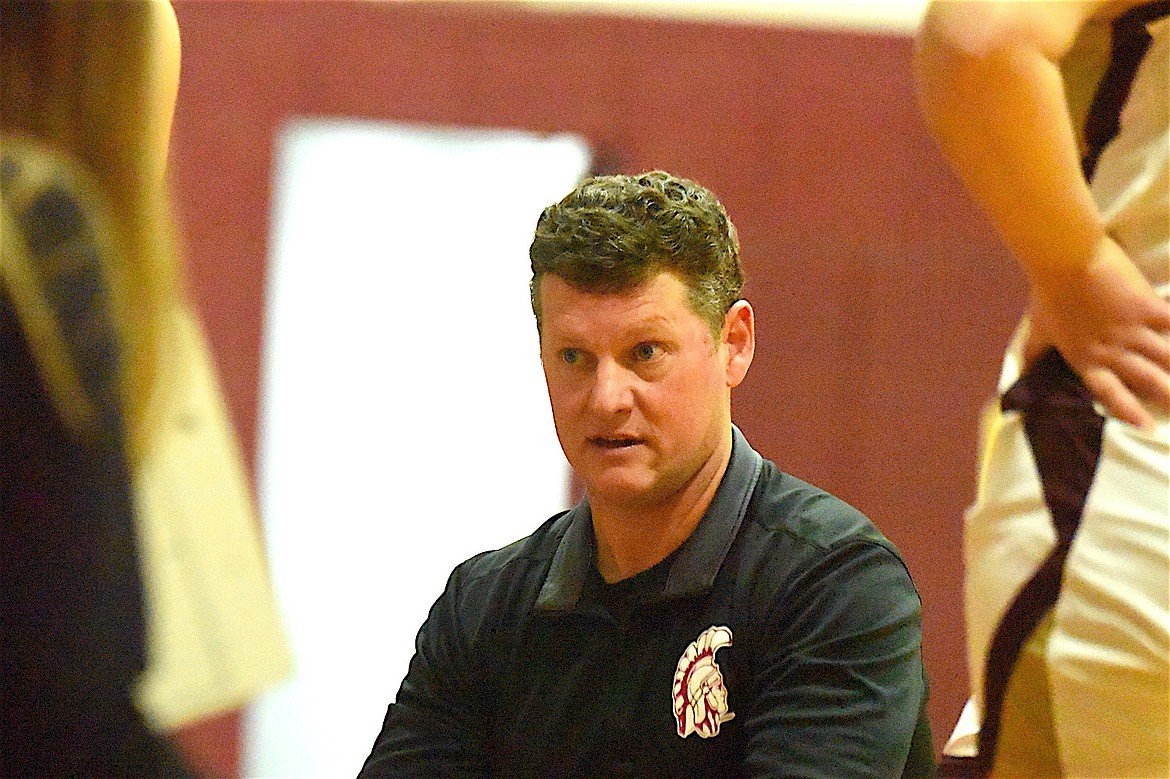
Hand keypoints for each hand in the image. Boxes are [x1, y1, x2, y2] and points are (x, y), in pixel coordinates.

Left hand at [1024, 236, 1169, 428]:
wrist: (1066, 260)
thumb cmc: (1047, 295)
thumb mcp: (1038, 331)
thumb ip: (1033, 354)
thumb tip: (1019, 376)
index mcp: (1085, 360)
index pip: (1110, 393)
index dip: (1128, 411)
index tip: (1147, 427)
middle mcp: (1113, 352)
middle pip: (1147, 380)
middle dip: (1168, 396)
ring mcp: (1133, 331)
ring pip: (1166, 357)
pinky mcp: (1148, 308)